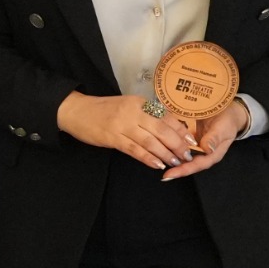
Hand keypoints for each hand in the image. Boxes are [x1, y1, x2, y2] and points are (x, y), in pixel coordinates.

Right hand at [56, 92, 197, 169]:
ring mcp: (122, 125)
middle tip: (187, 155)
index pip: (165, 116)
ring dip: (165, 153)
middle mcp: (132, 112)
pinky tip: (157, 165)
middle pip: (161, 130)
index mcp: (139, 102)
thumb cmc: (103, 109)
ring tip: (175, 162)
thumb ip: (146, 115)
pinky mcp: (112, 138)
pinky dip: (147, 158)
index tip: (191, 141)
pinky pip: (134, 150)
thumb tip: (169, 129)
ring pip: (150, 141)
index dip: (180, 130)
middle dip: (177, 144)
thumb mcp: (127, 106)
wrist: (76, 111)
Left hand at [160, 98, 251, 181]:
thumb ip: (215, 139)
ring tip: (155, 160)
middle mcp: (201, 153)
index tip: (170, 175)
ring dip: (170, 157)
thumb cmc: (227, 122)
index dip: (183, 170)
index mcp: (212, 154)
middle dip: (174, 168)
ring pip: (181, 155)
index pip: (197, 165)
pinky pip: (178, 144)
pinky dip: (169, 145)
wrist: (227, 111)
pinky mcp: (189, 139)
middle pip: (187, 163)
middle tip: (160, 171)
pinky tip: (159, 144)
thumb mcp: (224, 129)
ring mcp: (194, 146)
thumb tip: (207, 149)